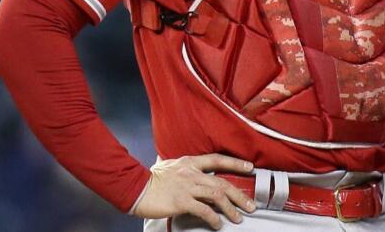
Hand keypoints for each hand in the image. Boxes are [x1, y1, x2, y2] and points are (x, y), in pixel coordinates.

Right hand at [132, 153, 257, 229]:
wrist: (133, 186)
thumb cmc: (149, 178)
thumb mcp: (169, 165)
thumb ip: (183, 168)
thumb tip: (191, 169)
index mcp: (190, 162)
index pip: (218, 159)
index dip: (235, 163)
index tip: (250, 167)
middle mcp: (191, 173)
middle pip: (222, 183)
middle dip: (239, 195)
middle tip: (250, 205)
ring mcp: (187, 187)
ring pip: (217, 196)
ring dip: (230, 208)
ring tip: (238, 217)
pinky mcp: (181, 201)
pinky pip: (203, 210)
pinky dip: (213, 218)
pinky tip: (218, 224)